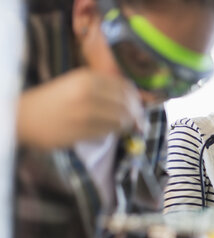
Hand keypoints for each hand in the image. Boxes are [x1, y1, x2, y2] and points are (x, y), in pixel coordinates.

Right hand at [17, 68, 142, 148]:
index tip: (137, 105)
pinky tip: (108, 131)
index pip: (125, 87)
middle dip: (135, 114)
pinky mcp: (81, 131)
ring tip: (122, 126)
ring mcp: (85, 113)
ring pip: (120, 120)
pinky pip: (108, 133)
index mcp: (87, 77)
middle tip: (135, 121)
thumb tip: (133, 98)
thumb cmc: (53, 100)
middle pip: (126, 105)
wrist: (24, 117)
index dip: (136, 98)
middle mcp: (88, 93)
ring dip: (125, 125)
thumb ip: (103, 87)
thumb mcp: (76, 83)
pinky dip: (112, 133)